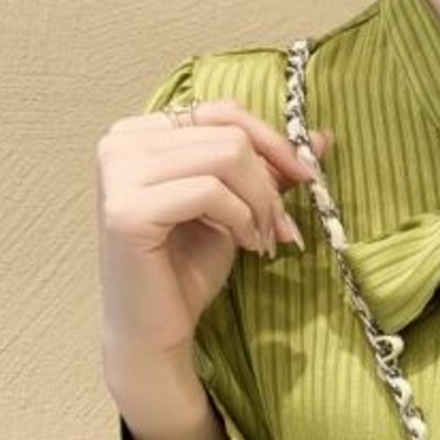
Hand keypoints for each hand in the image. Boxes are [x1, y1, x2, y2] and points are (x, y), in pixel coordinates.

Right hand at [97, 97, 331, 362]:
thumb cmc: (189, 267)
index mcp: (141, 133)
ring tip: (263, 239)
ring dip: (261, 203)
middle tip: (281, 227)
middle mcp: (120, 142)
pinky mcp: (126, 209)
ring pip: (226, 157)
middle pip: (229, 135)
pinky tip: (245, 246)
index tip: (306, 176)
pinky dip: (242, 219)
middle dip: (270, 185)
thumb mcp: (237, 206)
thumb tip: (321, 137)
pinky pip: (210, 191)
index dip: (273, 141)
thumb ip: (267, 169)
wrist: (156, 328)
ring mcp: (118, 173)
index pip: (222, 111)